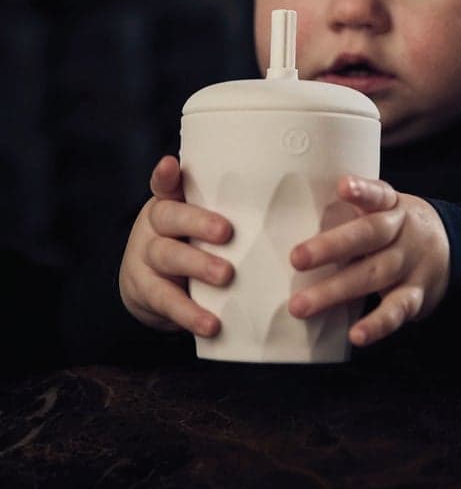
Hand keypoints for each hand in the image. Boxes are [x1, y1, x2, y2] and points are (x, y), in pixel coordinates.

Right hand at [119, 155, 233, 336]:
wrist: (147, 288)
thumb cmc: (188, 244)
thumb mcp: (198, 223)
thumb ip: (227, 209)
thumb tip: (286, 198)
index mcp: (170, 203)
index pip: (165, 184)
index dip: (166, 176)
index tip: (171, 165)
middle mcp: (154, 226)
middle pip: (169, 217)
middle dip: (197, 222)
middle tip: (226, 231)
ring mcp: (146, 258)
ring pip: (167, 256)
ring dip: (197, 265)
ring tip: (225, 276)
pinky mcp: (146, 292)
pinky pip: (167, 301)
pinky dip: (189, 313)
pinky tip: (211, 324)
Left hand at [288, 175, 449, 346]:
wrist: (452, 247)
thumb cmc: (396, 227)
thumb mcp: (383, 209)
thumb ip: (349, 212)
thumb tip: (288, 221)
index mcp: (391, 206)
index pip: (378, 194)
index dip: (362, 191)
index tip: (343, 186)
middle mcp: (402, 232)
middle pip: (369, 235)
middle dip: (332, 247)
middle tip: (296, 258)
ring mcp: (410, 264)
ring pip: (374, 275)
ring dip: (335, 292)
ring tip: (301, 306)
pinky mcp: (417, 295)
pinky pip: (396, 310)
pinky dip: (377, 324)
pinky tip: (356, 335)